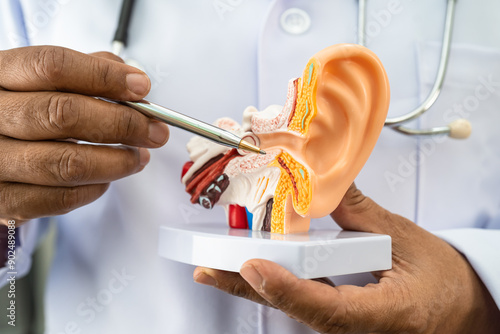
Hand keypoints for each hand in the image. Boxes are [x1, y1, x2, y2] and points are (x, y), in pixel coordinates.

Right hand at [0, 46, 168, 225]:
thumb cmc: (20, 112)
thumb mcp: (40, 81)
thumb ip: (84, 72)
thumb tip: (132, 83)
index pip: (52, 67)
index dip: (103, 77)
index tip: (140, 87)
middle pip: (63, 114)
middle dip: (122, 123)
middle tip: (154, 130)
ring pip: (68, 163)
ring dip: (117, 161)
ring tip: (138, 156)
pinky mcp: (4, 201)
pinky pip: (61, 198)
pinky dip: (95, 188)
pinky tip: (107, 177)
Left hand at [194, 184, 499, 332]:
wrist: (461, 311)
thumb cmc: (444, 282)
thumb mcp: (409, 242)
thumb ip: (363, 215)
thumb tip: (325, 185)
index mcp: (383, 313)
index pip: (328, 308)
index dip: (288, 289)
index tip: (253, 267)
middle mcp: (356, 328)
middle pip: (295, 309)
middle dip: (249, 289)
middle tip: (208, 270)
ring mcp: (345, 326)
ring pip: (292, 308)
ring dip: (253, 287)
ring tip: (214, 268)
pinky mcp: (338, 318)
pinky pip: (300, 303)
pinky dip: (273, 285)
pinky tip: (249, 271)